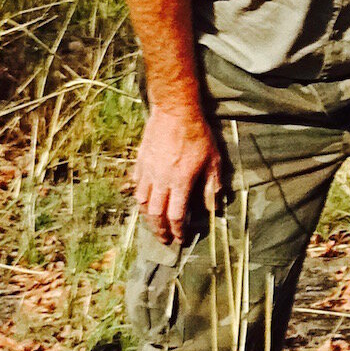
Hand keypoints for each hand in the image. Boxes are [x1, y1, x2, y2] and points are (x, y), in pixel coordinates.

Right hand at [133, 104, 225, 245]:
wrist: (175, 111)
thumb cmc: (198, 134)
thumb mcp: (213, 159)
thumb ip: (212, 185)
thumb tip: (213, 208)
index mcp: (181, 182)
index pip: (177, 215)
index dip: (178, 230)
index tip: (180, 238)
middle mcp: (161, 181)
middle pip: (156, 214)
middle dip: (160, 230)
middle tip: (164, 239)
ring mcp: (148, 172)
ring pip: (142, 202)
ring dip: (148, 217)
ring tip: (153, 224)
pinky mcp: (140, 162)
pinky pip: (136, 185)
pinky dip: (139, 197)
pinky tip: (144, 200)